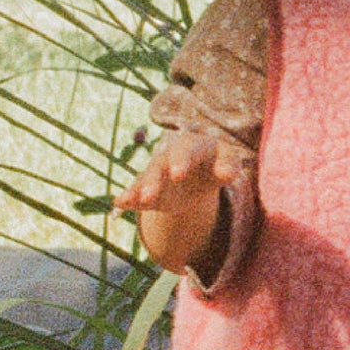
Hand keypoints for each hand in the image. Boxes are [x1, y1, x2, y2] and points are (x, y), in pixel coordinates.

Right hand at [112, 93, 248, 218]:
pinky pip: (137, 189)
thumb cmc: (216, 166)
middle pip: (161, 163)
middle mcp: (171, 155)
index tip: (177, 175)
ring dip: (142, 189)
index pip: (186, 151)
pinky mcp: (148, 185)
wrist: (200, 174)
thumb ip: (228, 168)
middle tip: (151, 194)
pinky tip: (120, 203)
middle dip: (155, 177)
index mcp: (193, 146)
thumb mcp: (226, 166)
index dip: (181, 161)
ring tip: (136, 201)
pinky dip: (129, 196)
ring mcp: (158, 169)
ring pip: (148, 176)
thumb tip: (228, 173)